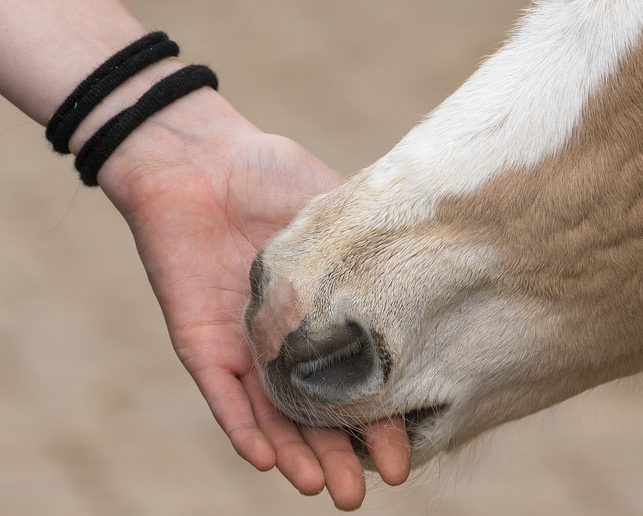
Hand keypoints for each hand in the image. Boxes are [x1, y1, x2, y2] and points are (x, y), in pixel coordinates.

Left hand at [95, 88, 411, 509]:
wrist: (204, 159)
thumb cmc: (275, 175)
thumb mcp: (342, 215)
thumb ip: (373, 253)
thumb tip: (442, 275)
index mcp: (325, 315)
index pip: (357, 381)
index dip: (382, 421)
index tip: (409, 455)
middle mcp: (286, 343)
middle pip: (315, 413)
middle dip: (341, 456)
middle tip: (365, 493)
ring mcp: (244, 347)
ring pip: (271, 416)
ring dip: (295, 455)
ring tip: (321, 490)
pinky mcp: (201, 342)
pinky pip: (223, 393)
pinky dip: (242, 424)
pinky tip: (264, 458)